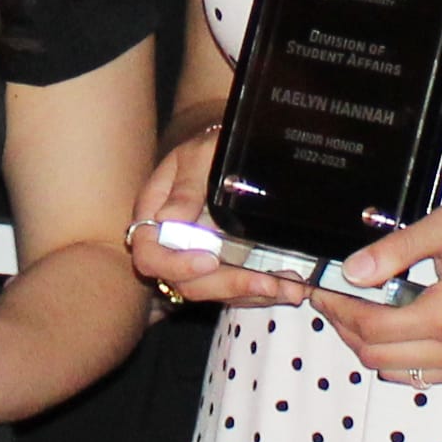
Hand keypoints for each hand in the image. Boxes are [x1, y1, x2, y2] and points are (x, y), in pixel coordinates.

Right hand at [125, 124, 308, 309]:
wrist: (227, 149)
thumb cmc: (209, 147)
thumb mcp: (199, 156)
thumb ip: (185, 187)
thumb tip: (167, 219)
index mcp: (154, 215)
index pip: (149, 255)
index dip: (176, 265)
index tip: (210, 260)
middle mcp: (173, 244)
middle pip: (187, 283)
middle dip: (228, 286)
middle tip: (266, 284)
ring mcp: (199, 257)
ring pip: (217, 291)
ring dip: (252, 295)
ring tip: (290, 291)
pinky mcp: (224, 264)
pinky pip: (238, 288)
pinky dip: (264, 291)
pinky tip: (292, 287)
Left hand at [316, 197, 441, 387]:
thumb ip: (396, 251)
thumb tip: (352, 272)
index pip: (371, 326)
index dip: (338, 309)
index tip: (322, 291)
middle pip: (376, 357)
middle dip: (347, 328)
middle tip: (336, 300)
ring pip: (396, 372)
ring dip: (371, 346)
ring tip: (364, 311)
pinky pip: (423, 377)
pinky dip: (401, 357)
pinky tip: (399, 326)